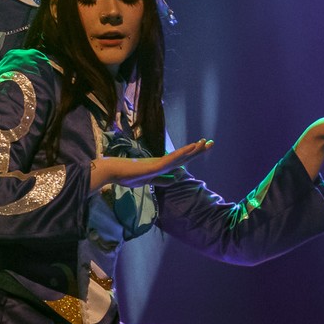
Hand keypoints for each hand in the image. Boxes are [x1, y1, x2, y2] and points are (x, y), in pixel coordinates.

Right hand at [90, 138, 212, 190]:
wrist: (112, 172)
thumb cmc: (126, 176)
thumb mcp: (148, 181)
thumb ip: (161, 180)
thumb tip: (175, 179)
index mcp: (161, 165)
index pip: (181, 160)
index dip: (192, 154)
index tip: (203, 146)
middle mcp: (161, 162)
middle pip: (183, 156)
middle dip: (198, 150)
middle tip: (211, 142)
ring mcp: (158, 163)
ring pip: (179, 156)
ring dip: (192, 149)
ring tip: (205, 143)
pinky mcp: (153, 166)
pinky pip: (170, 160)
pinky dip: (181, 154)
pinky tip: (190, 150)